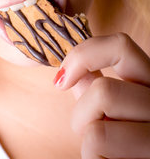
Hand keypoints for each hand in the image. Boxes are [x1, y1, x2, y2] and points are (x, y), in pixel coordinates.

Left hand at [54, 33, 149, 158]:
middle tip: (92, 128)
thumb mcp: (118, 111)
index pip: (121, 44)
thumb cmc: (128, 145)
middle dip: (82, 114)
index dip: (83, 55)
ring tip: (107, 150)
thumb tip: (76, 72)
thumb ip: (98, 89)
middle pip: (102, 91)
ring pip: (96, 129)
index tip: (62, 79)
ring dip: (89, 142)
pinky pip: (98, 152)